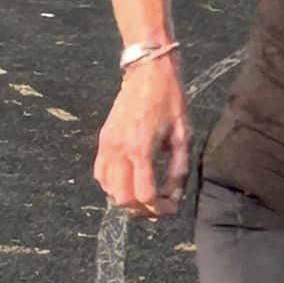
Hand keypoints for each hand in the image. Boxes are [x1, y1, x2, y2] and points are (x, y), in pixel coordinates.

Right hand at [93, 55, 190, 219]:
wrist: (148, 72)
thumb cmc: (170, 100)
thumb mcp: (183, 134)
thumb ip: (178, 169)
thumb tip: (175, 197)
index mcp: (141, 149)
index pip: (144, 194)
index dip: (158, 209)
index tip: (171, 208)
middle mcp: (119, 150)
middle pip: (122, 198)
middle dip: (141, 210)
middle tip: (158, 207)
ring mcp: (107, 145)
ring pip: (108, 189)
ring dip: (126, 199)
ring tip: (145, 196)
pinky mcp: (103, 140)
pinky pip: (100, 174)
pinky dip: (112, 186)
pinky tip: (129, 181)